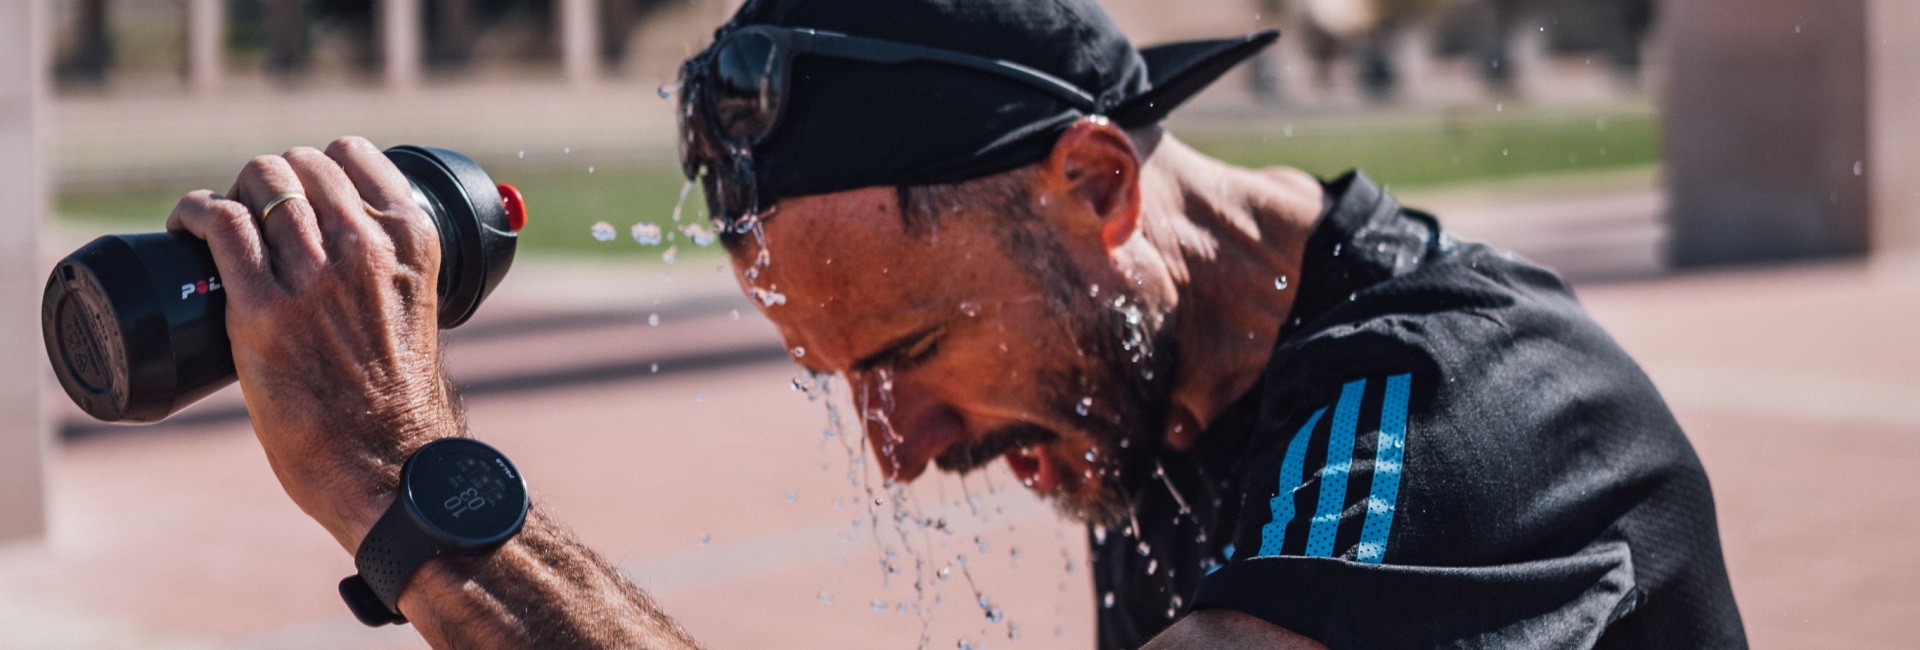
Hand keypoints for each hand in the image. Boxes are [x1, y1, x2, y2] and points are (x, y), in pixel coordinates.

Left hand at [165, 136, 459, 550]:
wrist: (388, 465)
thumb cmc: (401, 404)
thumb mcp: (419, 311)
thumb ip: (393, 274)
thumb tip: (355, 258)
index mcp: (412, 242)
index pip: (352, 155)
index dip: (315, 165)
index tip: (297, 190)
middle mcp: (366, 248)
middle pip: (298, 165)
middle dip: (267, 179)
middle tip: (248, 213)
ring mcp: (314, 278)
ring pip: (258, 184)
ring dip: (229, 192)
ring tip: (213, 218)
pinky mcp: (264, 311)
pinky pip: (218, 224)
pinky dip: (195, 213)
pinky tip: (187, 225)